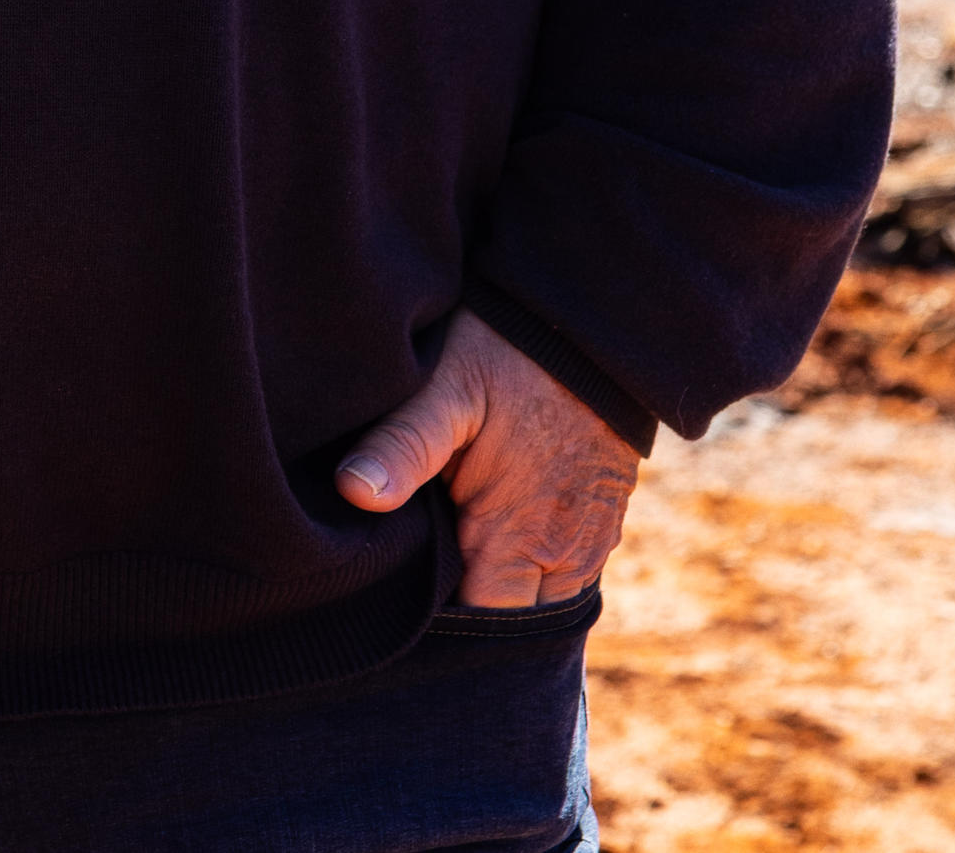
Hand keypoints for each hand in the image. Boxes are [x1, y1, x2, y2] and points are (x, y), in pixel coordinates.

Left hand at [337, 310, 640, 606]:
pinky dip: (525, 571)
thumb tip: (353, 494)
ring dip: (498, 594)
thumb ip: (403, 445)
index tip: (387, 610)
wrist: (593, 326)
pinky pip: (562, 573)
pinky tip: (479, 547)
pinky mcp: (602, 521)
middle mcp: (568, 554)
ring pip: (539, 601)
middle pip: (510, 620)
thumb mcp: (447, 389)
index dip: (436, 627)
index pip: (480, 624)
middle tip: (402, 593)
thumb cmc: (511, 355)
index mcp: (525, 536)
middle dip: (463, 616)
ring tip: (439, 572)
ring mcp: (592, 540)